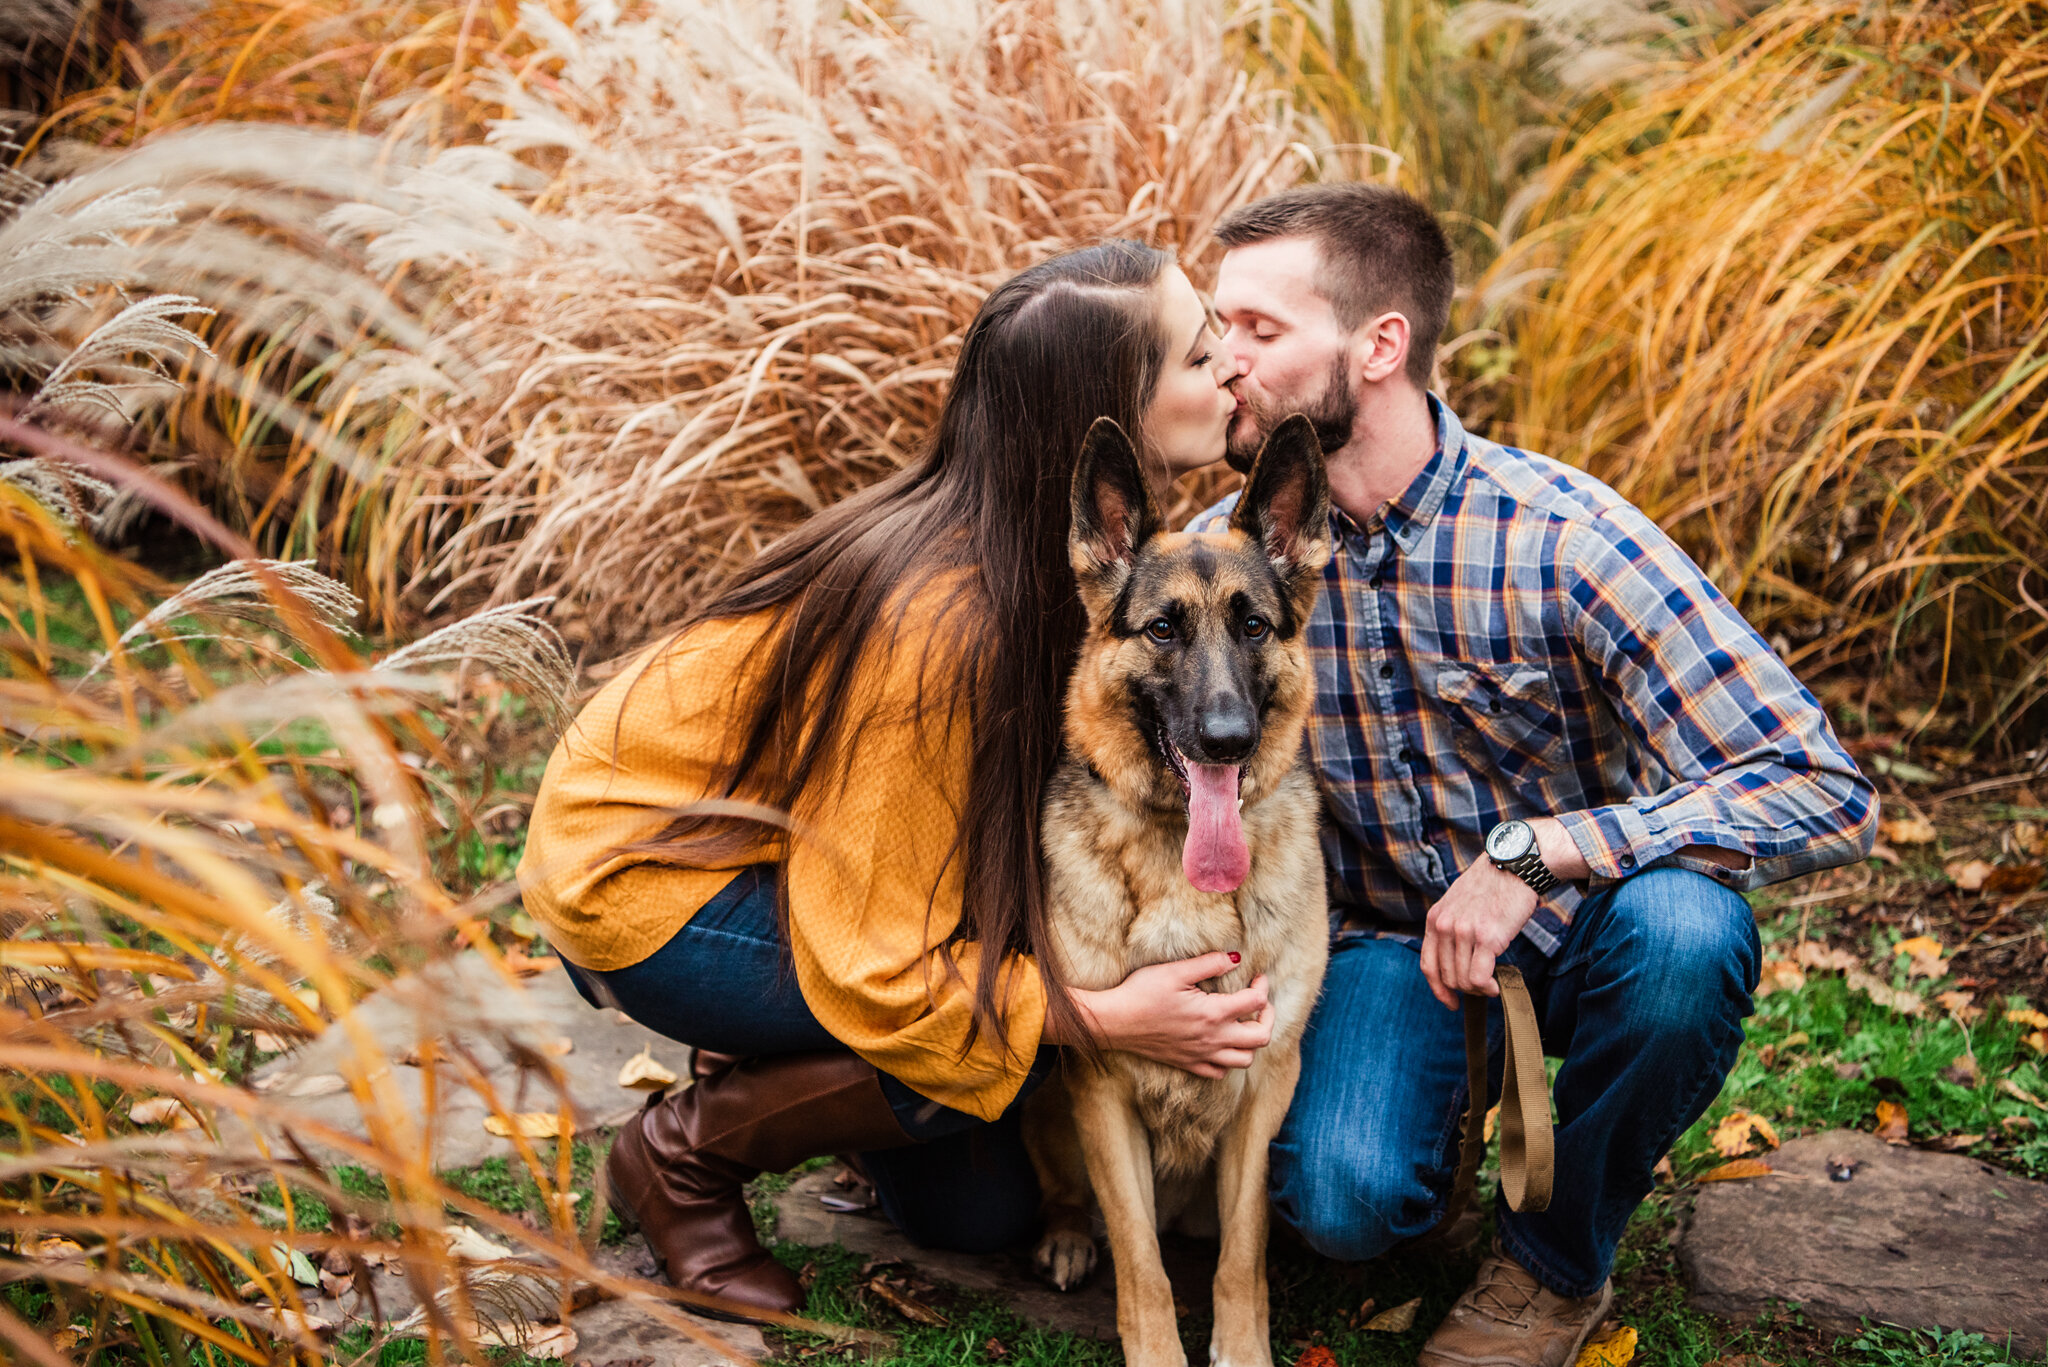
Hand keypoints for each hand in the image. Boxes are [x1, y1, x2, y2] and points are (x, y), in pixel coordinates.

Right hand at [1066, 952, 1271, 1077]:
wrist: (1114, 1022)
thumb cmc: (1142, 992)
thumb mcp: (1175, 971)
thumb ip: (1209, 964)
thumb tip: (1236, 957)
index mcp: (1212, 1014)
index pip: (1255, 1002)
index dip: (1262, 986)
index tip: (1256, 975)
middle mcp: (1213, 1039)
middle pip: (1261, 1037)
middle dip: (1268, 1017)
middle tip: (1259, 1001)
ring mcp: (1201, 1055)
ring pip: (1245, 1059)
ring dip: (1252, 1042)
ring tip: (1244, 1023)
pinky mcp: (1188, 1064)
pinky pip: (1220, 1072)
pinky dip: (1229, 1060)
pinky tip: (1221, 1043)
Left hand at [1420, 861, 1535, 1010]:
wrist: (1513, 866)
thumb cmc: (1491, 885)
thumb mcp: (1457, 903)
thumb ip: (1450, 928)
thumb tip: (1455, 961)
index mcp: (1434, 919)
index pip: (1428, 965)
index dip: (1438, 989)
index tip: (1449, 1002)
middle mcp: (1444, 926)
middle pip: (1447, 976)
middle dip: (1465, 990)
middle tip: (1482, 989)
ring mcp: (1464, 932)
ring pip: (1463, 980)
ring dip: (1479, 990)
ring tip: (1491, 985)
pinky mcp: (1487, 938)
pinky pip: (1479, 978)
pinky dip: (1488, 988)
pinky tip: (1496, 986)